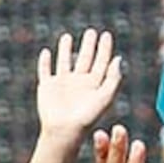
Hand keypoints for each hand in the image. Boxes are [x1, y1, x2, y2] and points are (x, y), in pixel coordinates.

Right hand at [37, 30, 121, 144]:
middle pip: (85, 59)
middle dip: (88, 45)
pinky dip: (44, 62)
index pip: (101, 62)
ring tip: (67, 37)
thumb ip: (113, 78)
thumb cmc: (86, 117)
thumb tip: (118, 59)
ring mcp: (62, 84)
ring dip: (66, 50)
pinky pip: (45, 71)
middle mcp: (79, 82)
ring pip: (64, 62)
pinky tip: (46, 52)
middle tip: (92, 31)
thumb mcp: (105, 97)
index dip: (104, 48)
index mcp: (94, 84)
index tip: (106, 34)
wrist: (64, 130)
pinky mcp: (47, 87)